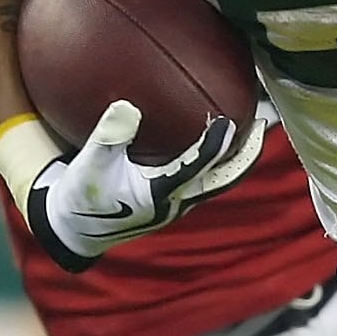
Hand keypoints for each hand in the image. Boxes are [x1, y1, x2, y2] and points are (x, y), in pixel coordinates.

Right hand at [20, 99, 267, 271]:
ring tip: (250, 129)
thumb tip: (127, 106)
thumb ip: (108, 136)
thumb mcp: (87, 165)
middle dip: (244, 154)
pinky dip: (215, 160)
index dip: (215, 146)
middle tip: (262, 125)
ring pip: (217, 181)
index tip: (229, 122)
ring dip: (235, 158)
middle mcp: (175, 204)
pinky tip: (216, 139)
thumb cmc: (81, 196)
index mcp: (159, 195)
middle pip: (222, 180)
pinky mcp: (170, 201)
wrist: (73, 229)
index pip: (197, 169)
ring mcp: (176, 205)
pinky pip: (203, 179)